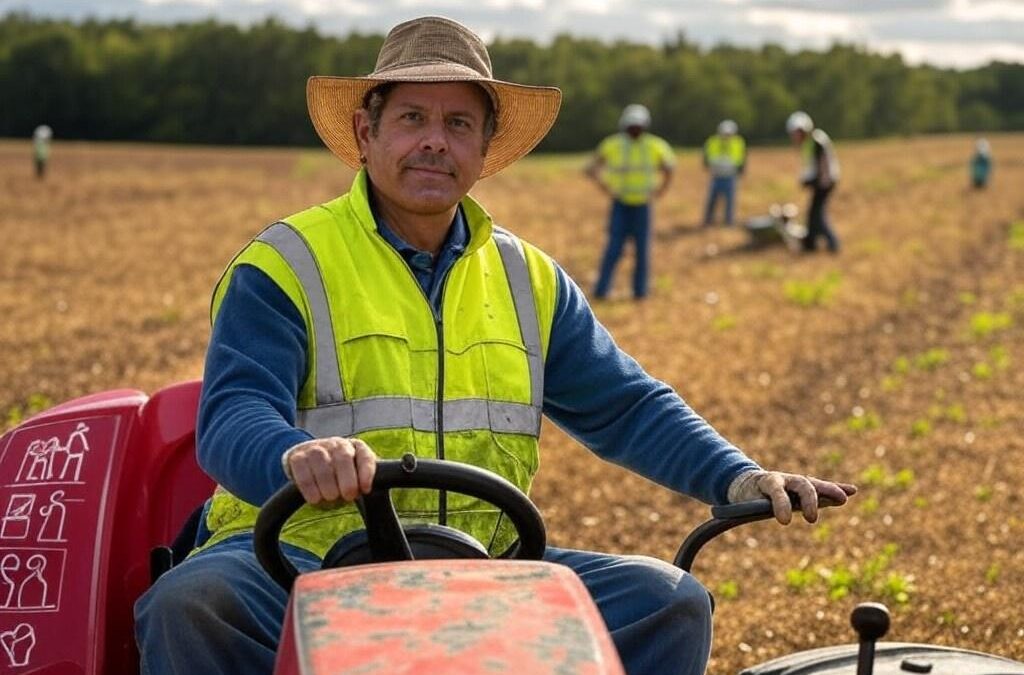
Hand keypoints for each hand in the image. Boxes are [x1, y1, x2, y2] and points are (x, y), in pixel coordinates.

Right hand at [283, 437, 376, 505]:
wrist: (305, 465)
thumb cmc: (336, 477)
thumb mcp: (352, 479)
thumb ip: (362, 483)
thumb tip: (364, 490)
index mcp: (355, 448)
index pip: (365, 456)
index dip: (367, 473)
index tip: (366, 490)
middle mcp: (336, 444)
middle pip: (344, 458)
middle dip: (347, 482)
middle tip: (347, 497)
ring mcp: (316, 448)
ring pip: (323, 466)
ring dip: (327, 486)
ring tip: (329, 498)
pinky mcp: (297, 457)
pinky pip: (303, 474)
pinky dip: (309, 489)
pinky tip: (314, 498)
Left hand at [728, 470, 855, 524]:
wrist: (747, 483)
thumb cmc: (744, 497)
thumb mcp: (737, 505)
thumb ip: (732, 512)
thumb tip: (716, 522)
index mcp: (765, 482)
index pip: (775, 489)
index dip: (780, 503)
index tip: (784, 521)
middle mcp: (783, 479)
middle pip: (800, 484)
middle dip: (809, 500)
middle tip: (812, 518)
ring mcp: (795, 482)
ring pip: (813, 485)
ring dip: (829, 491)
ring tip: (843, 498)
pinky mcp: (804, 488)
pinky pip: (821, 488)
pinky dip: (836, 489)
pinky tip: (852, 492)